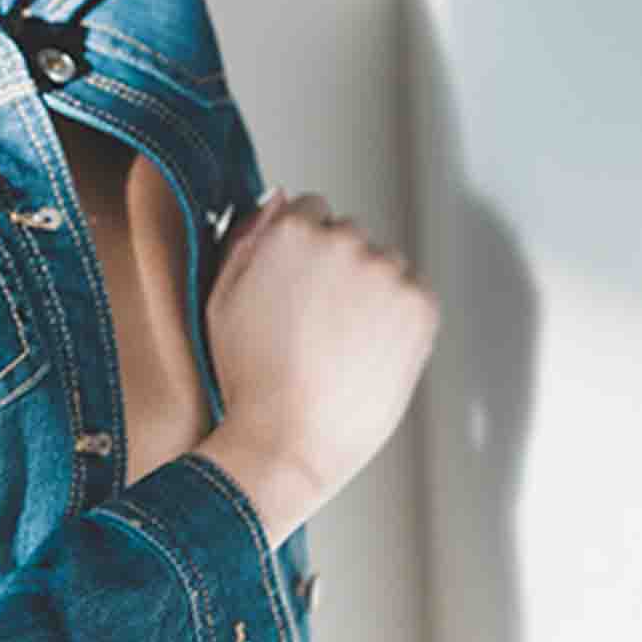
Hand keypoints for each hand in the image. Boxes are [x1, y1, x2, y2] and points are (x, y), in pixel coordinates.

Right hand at [194, 190, 438, 545]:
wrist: (288, 442)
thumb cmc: (248, 379)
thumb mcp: (222, 297)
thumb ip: (247, 237)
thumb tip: (278, 199)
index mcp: (292, 230)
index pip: (312, 210)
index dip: (302, 252)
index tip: (299, 285)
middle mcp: (343, 240)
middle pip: (350, 235)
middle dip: (338, 267)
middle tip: (317, 322)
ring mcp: (386, 272)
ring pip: (384, 264)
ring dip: (371, 289)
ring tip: (342, 342)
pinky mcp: (419, 306)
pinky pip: (414, 293)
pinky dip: (400, 316)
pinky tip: (368, 350)